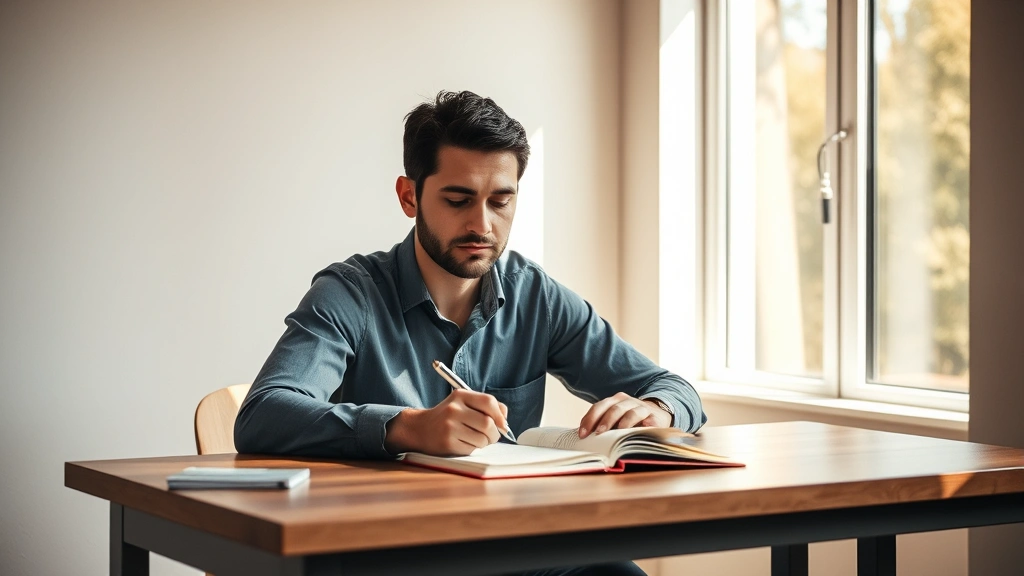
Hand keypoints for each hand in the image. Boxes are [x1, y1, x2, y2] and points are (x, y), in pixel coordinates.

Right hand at [384, 389, 508, 455]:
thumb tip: (505, 421)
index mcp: (460, 396)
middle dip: (494, 434)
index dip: (500, 415)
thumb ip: (486, 407)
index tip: (502, 425)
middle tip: (491, 437)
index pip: (488, 401)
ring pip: (482, 439)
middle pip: (488, 423)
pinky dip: (473, 448)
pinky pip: (471, 449)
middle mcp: (454, 409)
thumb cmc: (448, 417)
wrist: (420, 429)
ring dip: (484, 443)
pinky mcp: (447, 442)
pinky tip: (464, 443)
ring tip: (476, 439)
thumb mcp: (463, 404)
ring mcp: (449, 426)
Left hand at [578, 392, 671, 437]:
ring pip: (630, 413)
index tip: (582, 434)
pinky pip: (648, 422)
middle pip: (614, 409)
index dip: (589, 420)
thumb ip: (602, 424)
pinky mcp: (654, 417)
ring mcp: (641, 408)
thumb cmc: (630, 420)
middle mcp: (627, 401)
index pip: (599, 407)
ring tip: (617, 434)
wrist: (657, 414)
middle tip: (597, 434)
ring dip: (622, 424)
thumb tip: (583, 437)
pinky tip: (637, 434)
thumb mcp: (615, 419)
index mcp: (614, 401)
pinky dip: (642, 427)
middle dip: (604, 421)